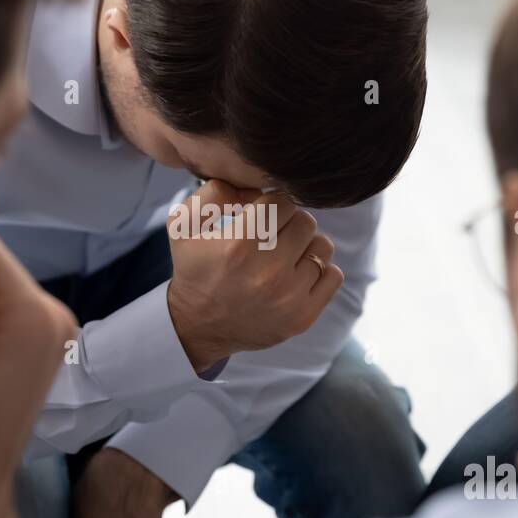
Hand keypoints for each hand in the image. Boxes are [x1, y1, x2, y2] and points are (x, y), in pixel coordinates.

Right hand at [166, 179, 343, 371]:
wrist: (198, 327)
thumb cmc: (194, 270)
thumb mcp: (183, 225)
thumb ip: (215, 193)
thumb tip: (256, 190)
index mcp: (239, 245)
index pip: (282, 201)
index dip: (272, 204)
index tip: (262, 216)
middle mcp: (267, 272)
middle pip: (305, 222)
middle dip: (289, 223)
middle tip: (273, 235)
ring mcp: (289, 297)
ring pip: (323, 246)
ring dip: (306, 245)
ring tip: (285, 254)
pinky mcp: (303, 316)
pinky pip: (334, 275)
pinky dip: (319, 270)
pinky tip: (296, 273)